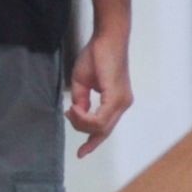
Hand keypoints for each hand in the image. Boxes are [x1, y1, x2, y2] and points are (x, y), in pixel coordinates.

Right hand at [66, 30, 131, 158]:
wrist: (106, 38)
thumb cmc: (95, 55)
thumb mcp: (82, 83)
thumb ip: (81, 101)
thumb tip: (78, 113)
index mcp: (117, 101)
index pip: (105, 128)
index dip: (92, 142)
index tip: (81, 154)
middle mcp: (123, 104)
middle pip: (102, 130)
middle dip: (82, 129)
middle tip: (68, 114)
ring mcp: (122, 101)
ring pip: (101, 127)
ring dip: (81, 122)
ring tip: (71, 109)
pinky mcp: (117, 96)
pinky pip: (101, 118)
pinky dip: (85, 117)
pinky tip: (76, 109)